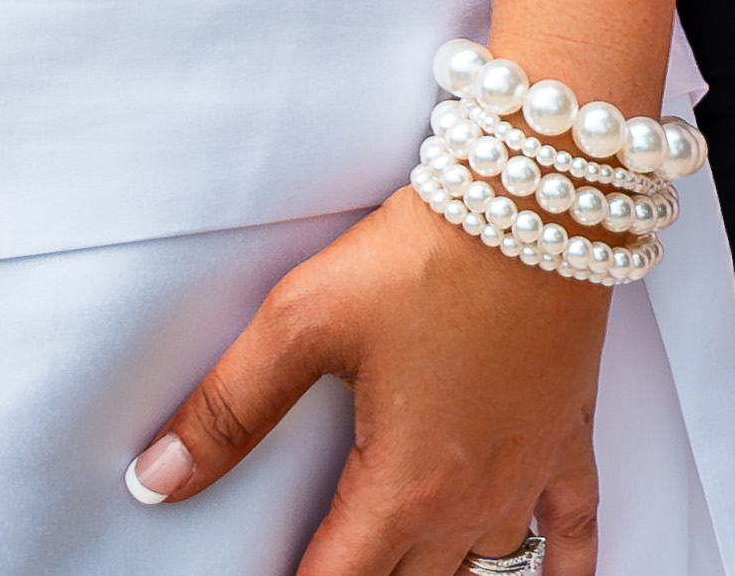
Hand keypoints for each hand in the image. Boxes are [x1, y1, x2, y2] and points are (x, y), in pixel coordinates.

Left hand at [131, 190, 601, 572]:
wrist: (534, 197)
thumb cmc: (426, 254)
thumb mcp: (301, 322)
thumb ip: (229, 408)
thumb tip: (159, 476)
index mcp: (402, 487)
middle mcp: (470, 501)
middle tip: (331, 563)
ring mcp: (527, 476)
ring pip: (486, 575)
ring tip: (406, 570)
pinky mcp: (567, 439)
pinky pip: (574, 536)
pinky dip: (562, 571)